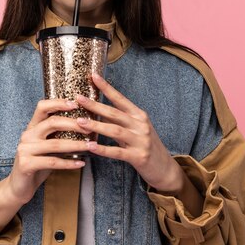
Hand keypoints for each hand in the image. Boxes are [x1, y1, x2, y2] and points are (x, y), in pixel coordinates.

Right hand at [5, 99, 88, 204]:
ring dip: (76, 145)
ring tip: (91, 146)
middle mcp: (27, 135)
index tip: (75, 104)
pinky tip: (81, 163)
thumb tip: (84, 127)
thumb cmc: (37, 164)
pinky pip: (52, 162)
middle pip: (52, 123)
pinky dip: (68, 163)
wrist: (18, 187)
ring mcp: (25, 150)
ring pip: (55, 144)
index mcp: (32, 127)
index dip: (58, 103)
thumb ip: (58, 136)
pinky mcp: (26, 164)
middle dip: (74, 124)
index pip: (42, 107)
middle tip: (90, 128)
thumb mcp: (46, 147)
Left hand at [75, 73, 185, 193]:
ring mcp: (141, 141)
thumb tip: (97, 109)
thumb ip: (119, 120)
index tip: (93, 76)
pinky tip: (90, 146)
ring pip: (115, 131)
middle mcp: (141, 125)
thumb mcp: (135, 128)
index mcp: (139, 115)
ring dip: (96, 126)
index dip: (106, 87)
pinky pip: (117, 152)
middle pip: (115, 113)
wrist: (165, 168)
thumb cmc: (145, 145)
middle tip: (79, 99)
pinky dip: (103, 149)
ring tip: (80, 122)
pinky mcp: (138, 157)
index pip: (120, 98)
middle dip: (95, 105)